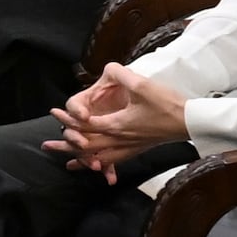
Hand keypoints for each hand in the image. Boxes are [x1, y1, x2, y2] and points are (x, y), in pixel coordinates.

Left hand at [50, 66, 188, 172]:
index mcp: (116, 124)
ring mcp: (129, 146)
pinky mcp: (139, 147)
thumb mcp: (143, 85)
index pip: (84, 124)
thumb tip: (108, 67)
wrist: (190, 122)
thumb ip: (121, 75)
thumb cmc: (168, 104)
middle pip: (86, 145)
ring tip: (66, 164)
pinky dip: (103, 164)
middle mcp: (119, 139)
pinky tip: (99, 168)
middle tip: (46, 146)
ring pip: (99, 156)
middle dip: (65, 145)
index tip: (54, 112)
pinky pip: (116, 160)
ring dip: (81, 159)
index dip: (68, 119)